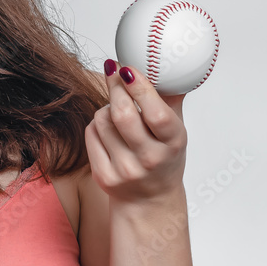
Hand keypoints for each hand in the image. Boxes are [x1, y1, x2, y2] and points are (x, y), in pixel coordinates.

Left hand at [84, 60, 187, 204]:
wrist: (149, 199)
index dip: (140, 88)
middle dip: (115, 87)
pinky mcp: (104, 176)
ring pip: (102, 120)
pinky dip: (97, 125)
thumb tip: (163, 66)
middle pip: (123, 115)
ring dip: (106, 107)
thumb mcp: (175, 131)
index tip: (128, 69)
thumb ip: (170, 99)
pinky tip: (108, 129)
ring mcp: (125, 170)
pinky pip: (91, 134)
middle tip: (114, 71)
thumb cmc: (163, 157)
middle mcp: (150, 159)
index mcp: (173, 143)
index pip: (156, 113)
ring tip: (117, 109)